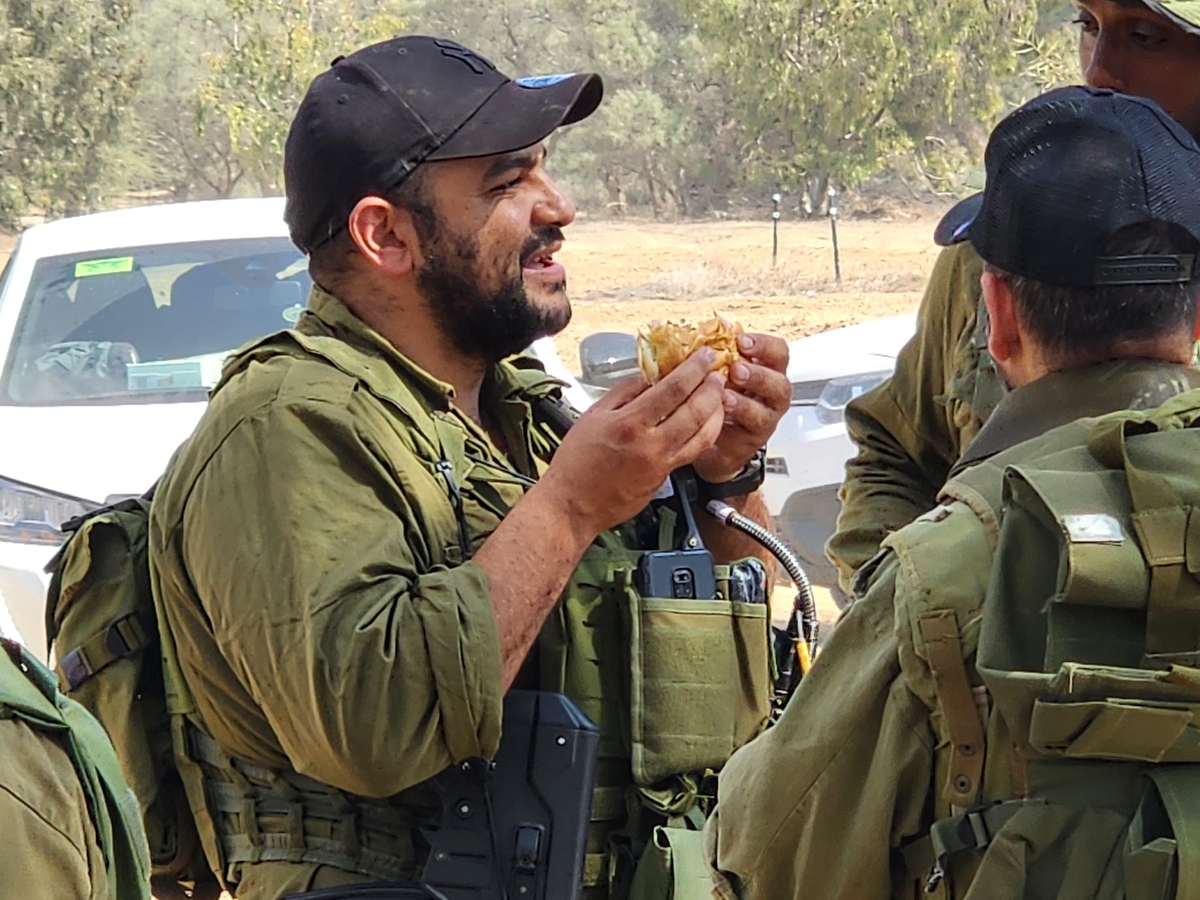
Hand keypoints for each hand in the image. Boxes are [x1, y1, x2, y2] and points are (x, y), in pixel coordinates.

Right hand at [535, 349, 725, 535]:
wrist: (572, 504)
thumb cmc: (576, 462)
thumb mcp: (593, 415)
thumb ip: (624, 392)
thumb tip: (648, 376)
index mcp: (630, 423)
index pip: (673, 389)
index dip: (694, 368)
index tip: (705, 355)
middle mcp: (651, 444)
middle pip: (696, 411)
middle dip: (712, 388)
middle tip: (718, 373)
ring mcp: (661, 464)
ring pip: (704, 435)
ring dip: (717, 412)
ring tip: (719, 397)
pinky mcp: (665, 478)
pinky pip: (693, 452)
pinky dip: (706, 434)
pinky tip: (706, 423)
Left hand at [692, 332, 789, 483]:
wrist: (711, 431)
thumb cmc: (719, 392)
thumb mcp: (721, 370)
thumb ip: (719, 357)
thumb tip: (699, 340)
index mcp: (768, 369)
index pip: (778, 352)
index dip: (764, 345)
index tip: (741, 341)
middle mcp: (773, 393)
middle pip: (780, 383)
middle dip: (759, 375)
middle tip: (736, 369)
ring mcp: (766, 417)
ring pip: (766, 411)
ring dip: (745, 403)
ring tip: (725, 396)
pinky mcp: (753, 437)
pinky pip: (749, 431)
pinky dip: (734, 422)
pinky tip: (719, 413)